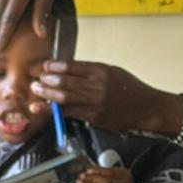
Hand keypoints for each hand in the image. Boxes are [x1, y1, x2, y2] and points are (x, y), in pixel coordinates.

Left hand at [30, 61, 169, 132]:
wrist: (147, 108)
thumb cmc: (131, 89)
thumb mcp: (113, 72)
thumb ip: (92, 72)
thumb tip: (68, 71)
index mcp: (101, 70)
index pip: (71, 66)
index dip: (54, 66)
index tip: (44, 66)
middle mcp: (97, 85)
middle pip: (65, 81)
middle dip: (46, 80)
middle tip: (35, 79)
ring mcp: (95, 102)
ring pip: (64, 97)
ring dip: (46, 94)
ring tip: (35, 90)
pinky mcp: (94, 116)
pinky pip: (69, 112)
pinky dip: (53, 110)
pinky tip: (41, 108)